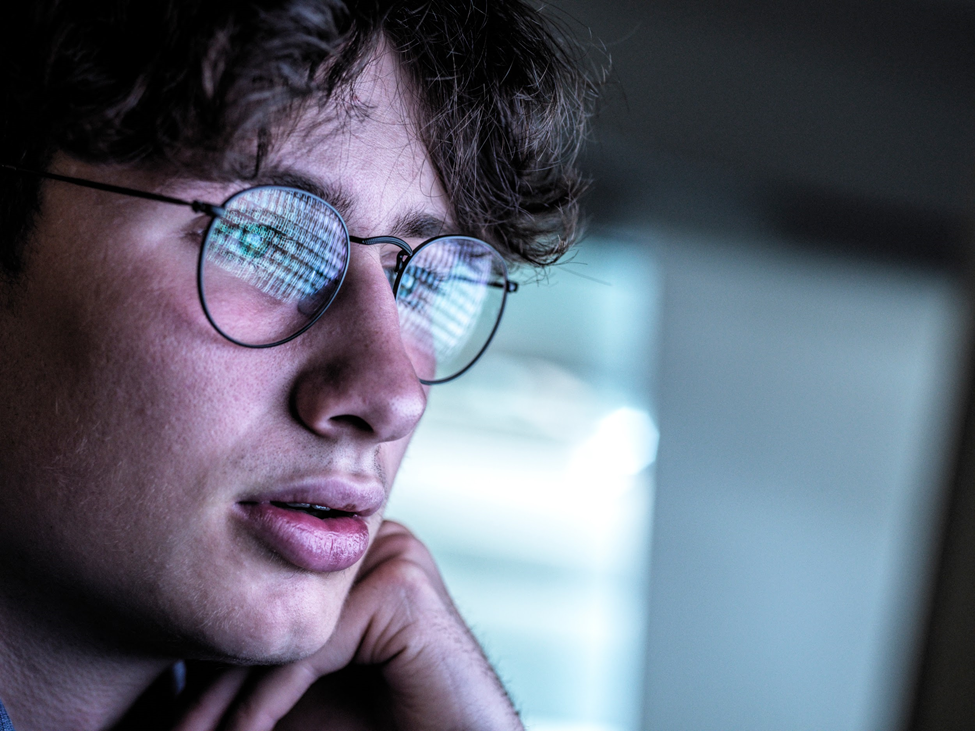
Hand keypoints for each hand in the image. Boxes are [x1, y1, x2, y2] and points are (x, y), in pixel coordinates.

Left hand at [174, 521, 522, 730]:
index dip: (206, 660)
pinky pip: (314, 646)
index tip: (156, 715)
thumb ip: (246, 669)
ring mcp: (391, 554)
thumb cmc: (380, 726)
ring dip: (226, 700)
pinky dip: (267, 703)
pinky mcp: (402, 585)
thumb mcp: (292, 696)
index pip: (261, 595)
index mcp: (345, 556)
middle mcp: (369, 542)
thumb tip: (148, 677)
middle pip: (269, 609)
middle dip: (209, 684)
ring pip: (285, 629)